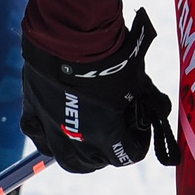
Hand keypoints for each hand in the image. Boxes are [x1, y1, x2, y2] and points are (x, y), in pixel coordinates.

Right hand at [21, 9, 177, 172]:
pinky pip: (37, 136)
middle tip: (116, 138)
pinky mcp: (33, 109)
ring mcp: (50, 126)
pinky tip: (56, 132)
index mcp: (105, 133)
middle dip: (109, 153)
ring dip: (80, 156)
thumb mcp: (138, 78)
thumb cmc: (110, 55)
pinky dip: (48, 139)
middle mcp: (75, 138)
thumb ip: (151, 99)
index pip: (126, 155)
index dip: (138, 145)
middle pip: (95, 162)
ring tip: (89, 144)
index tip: (140, 129)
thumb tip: (161, 109)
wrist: (72, 32)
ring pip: (64, 158)